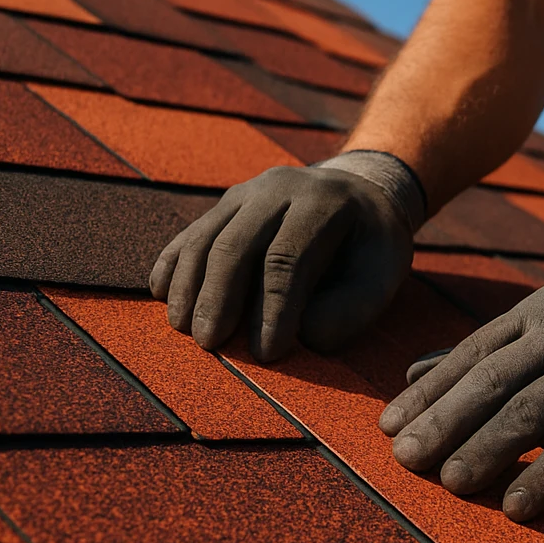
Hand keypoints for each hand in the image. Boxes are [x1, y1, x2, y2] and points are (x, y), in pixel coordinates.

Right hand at [149, 151, 425, 360]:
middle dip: (219, 298)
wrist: (359, 193)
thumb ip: (351, 309)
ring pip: (206, 236)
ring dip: (189, 285)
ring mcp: (247, 192)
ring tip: (183, 328)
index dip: (273, 308)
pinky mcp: (225, 204)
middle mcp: (279, 188)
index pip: (288, 258)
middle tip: (210, 345)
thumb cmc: (370, 247)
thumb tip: (303, 335)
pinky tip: (161, 293)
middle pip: (236, 244)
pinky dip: (172, 262)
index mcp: (323, 203)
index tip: (266, 353)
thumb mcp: (382, 275)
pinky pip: (191, 232)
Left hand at [377, 264, 543, 519]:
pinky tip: (516, 506)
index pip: (470, 352)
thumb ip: (488, 350)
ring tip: (450, 484)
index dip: (427, 391)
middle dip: (443, 421)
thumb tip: (410, 373)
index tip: (389, 425)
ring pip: (529, 412)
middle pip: (490, 381)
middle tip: (405, 459)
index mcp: (538, 311)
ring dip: (484, 450)